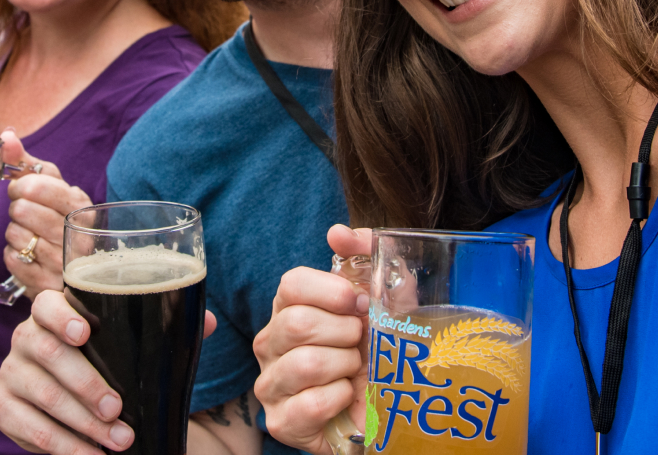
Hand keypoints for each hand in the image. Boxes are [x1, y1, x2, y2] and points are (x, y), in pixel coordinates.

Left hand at [0, 129, 90, 298]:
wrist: (70, 269)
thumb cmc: (56, 220)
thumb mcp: (50, 189)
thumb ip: (26, 162)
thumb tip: (6, 135)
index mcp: (82, 207)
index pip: (36, 185)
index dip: (20, 185)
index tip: (22, 190)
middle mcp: (78, 236)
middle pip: (22, 210)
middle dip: (17, 209)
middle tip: (25, 215)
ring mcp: (64, 264)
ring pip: (15, 234)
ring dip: (15, 233)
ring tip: (30, 236)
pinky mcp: (47, 285)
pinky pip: (11, 259)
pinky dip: (13, 255)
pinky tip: (28, 255)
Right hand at [0, 288, 218, 453]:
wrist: (78, 406)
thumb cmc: (108, 367)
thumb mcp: (132, 348)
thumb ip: (164, 331)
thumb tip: (207, 321)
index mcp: (53, 315)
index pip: (46, 304)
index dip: (61, 316)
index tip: (85, 333)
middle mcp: (25, 338)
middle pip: (45, 351)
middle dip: (85, 383)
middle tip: (117, 409)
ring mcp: (11, 373)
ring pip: (40, 393)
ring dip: (81, 422)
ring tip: (118, 440)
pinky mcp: (3, 408)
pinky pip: (28, 428)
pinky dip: (62, 446)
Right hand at [253, 225, 371, 454]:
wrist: (387, 412)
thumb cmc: (378, 355)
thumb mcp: (386, 301)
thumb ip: (367, 259)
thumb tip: (338, 234)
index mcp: (288, 309)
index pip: (292, 284)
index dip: (331, 292)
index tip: (358, 304)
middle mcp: (270, 343)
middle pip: (298, 323)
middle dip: (345, 335)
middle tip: (360, 345)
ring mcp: (270, 383)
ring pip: (305, 363)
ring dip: (345, 369)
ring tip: (353, 373)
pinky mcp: (280, 422)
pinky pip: (312, 403)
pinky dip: (341, 399)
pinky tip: (346, 399)